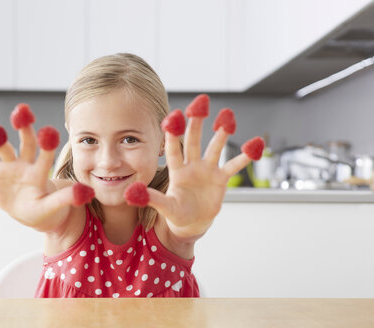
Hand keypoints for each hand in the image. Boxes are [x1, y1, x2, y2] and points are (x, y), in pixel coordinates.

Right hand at [0, 106, 90, 231]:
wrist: (33, 214)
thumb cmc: (47, 211)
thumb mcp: (54, 207)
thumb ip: (68, 198)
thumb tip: (88, 192)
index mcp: (42, 173)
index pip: (45, 157)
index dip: (47, 146)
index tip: (49, 132)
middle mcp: (27, 164)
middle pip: (27, 143)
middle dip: (24, 129)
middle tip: (22, 112)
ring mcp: (11, 166)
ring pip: (4, 147)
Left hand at [146, 97, 258, 241]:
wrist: (192, 222)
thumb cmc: (176, 213)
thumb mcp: (164, 206)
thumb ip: (151, 198)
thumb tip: (131, 193)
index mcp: (176, 170)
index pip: (172, 148)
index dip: (172, 134)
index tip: (173, 116)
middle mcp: (191, 165)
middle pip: (193, 140)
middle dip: (196, 122)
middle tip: (200, 103)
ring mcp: (207, 170)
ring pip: (215, 147)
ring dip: (221, 133)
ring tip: (227, 116)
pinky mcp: (221, 178)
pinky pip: (234, 165)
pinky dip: (245, 156)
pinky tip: (255, 144)